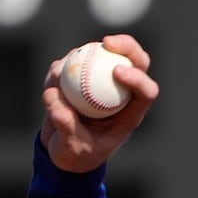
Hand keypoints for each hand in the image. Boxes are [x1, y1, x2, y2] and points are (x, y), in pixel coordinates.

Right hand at [40, 34, 157, 172]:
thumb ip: (66, 126)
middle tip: (106, 43)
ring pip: (100, 55)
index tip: (117, 72)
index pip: (146, 92)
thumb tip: (54, 98)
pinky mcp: (80, 74)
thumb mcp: (72, 149)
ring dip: (79, 58)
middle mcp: (120, 93)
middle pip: (134, 61)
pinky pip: (72, 61)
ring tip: (57, 79)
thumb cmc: (77, 155)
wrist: (62, 151)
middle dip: (126, 46)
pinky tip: (52, 81)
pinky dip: (60, 68)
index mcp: (130, 113)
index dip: (138, 78)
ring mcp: (101, 80)